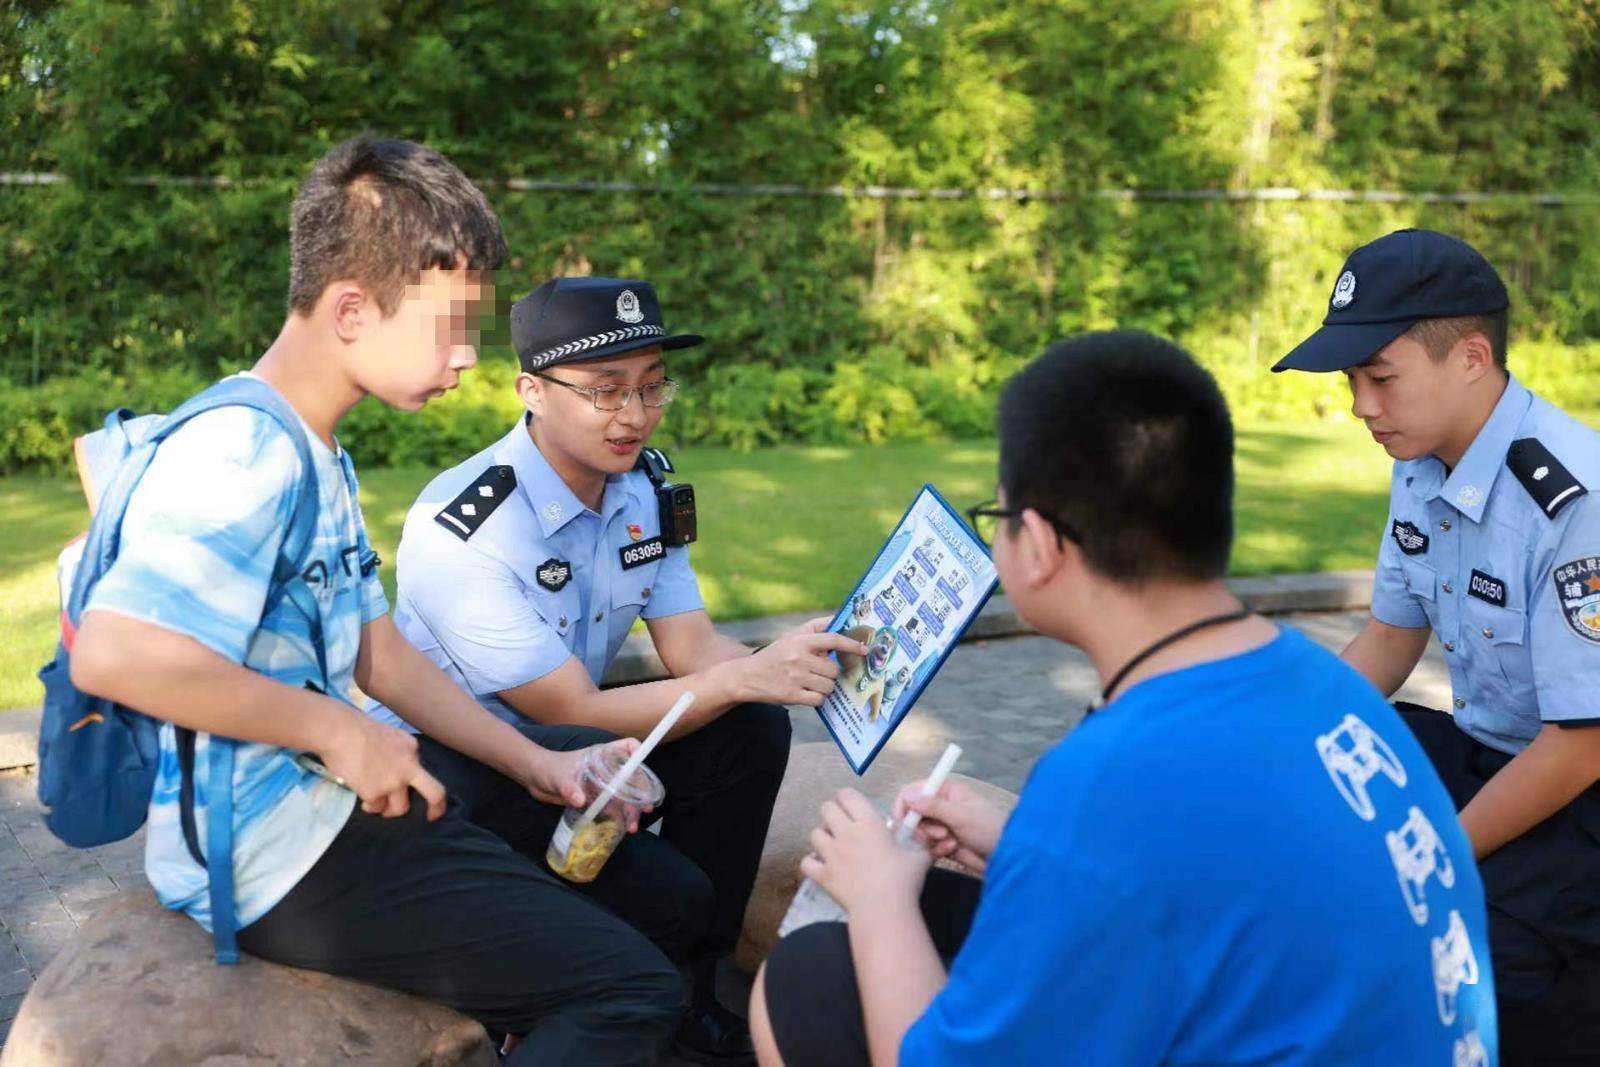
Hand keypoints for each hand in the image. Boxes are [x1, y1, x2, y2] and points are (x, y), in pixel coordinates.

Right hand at [320, 709, 446, 821]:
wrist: (339, 730)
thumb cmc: (356, 728)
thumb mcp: (388, 734)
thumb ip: (398, 752)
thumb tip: (396, 770)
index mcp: (412, 747)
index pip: (425, 771)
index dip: (422, 784)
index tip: (429, 795)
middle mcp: (409, 766)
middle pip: (435, 793)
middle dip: (437, 808)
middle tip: (432, 816)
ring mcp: (393, 781)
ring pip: (400, 808)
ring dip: (389, 809)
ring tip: (378, 804)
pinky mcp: (375, 792)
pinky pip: (377, 807)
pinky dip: (370, 806)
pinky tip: (364, 800)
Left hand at [524, 738, 644, 824]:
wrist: (534, 778)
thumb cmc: (547, 768)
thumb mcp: (559, 777)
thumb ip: (569, 787)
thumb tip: (580, 801)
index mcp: (602, 755)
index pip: (628, 747)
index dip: (638, 753)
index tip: (642, 767)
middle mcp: (606, 769)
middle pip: (631, 778)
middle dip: (640, 793)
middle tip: (645, 809)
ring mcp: (601, 784)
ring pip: (623, 796)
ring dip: (630, 810)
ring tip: (632, 827)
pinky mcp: (594, 798)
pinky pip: (611, 807)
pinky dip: (618, 817)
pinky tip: (621, 828)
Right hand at [720, 616, 866, 707]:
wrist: (748, 676)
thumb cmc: (776, 654)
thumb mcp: (793, 636)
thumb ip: (816, 626)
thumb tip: (841, 618)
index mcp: (800, 641)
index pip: (833, 639)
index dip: (852, 644)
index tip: (864, 650)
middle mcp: (798, 658)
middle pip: (833, 669)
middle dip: (830, 673)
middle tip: (818, 672)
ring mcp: (795, 678)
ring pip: (828, 686)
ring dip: (824, 687)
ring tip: (811, 682)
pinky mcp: (792, 696)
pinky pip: (819, 700)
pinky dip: (817, 699)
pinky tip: (806, 693)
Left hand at [800, 788, 929, 916]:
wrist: (884, 909)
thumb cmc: (904, 881)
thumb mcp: (920, 857)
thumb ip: (923, 845)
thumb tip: (936, 840)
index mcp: (869, 824)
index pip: (847, 795)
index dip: (848, 798)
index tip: (854, 806)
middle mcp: (846, 834)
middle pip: (826, 808)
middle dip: (833, 813)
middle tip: (844, 824)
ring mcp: (832, 854)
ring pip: (815, 834)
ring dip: (823, 837)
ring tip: (833, 846)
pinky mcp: (823, 875)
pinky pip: (807, 862)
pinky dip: (812, 863)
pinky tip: (823, 866)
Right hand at [892, 778, 1006, 874]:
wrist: (1006, 854)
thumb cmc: (990, 828)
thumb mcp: (960, 814)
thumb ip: (932, 806)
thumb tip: (908, 797)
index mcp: (944, 790)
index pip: (912, 792)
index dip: (904, 806)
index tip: (904, 822)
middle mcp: (940, 805)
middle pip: (912, 814)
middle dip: (921, 827)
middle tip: (939, 833)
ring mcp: (941, 824)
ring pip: (918, 832)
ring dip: (931, 839)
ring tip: (951, 841)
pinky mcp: (943, 842)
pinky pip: (928, 846)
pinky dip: (937, 849)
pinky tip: (953, 849)